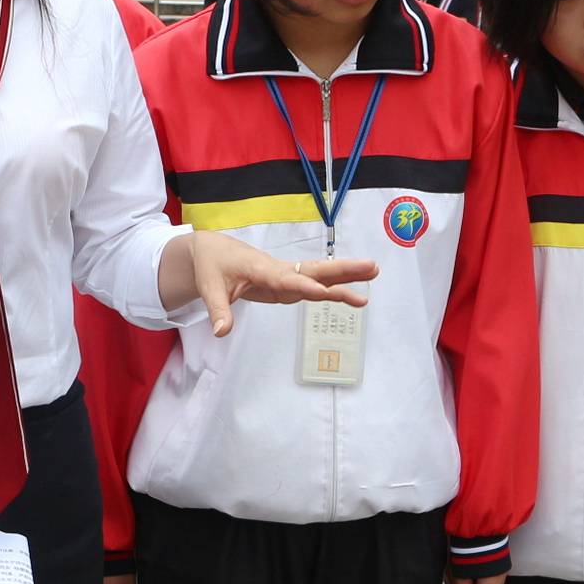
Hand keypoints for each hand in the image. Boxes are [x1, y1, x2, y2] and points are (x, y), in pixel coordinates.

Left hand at [182, 230, 375, 337]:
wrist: (214, 251)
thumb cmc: (213, 267)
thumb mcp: (209, 289)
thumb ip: (219, 311)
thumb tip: (221, 332)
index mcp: (260, 269)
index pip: (286, 279)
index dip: (304, 285)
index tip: (324, 291)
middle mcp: (279, 270)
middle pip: (314, 270)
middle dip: (342, 269)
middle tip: (371, 267)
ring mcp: (286, 275)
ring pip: (319, 275)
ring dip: (346, 275)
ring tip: (374, 271)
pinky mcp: (288, 282)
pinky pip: (314, 284)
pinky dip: (335, 287)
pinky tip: (354, 293)